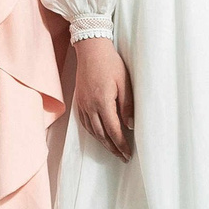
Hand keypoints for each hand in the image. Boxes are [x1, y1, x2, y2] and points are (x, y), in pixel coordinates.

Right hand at [71, 35, 133, 159]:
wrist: (91, 50)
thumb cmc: (111, 64)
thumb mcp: (125, 82)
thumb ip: (127, 105)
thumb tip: (130, 125)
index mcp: (102, 102)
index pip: (113, 130)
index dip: (121, 144)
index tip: (128, 154)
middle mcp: (89, 107)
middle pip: (102, 135)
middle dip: (113, 148)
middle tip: (123, 157)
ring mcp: (82, 105)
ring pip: (92, 131)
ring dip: (103, 143)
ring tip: (113, 150)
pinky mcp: (78, 102)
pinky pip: (85, 123)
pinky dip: (93, 133)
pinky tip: (100, 136)